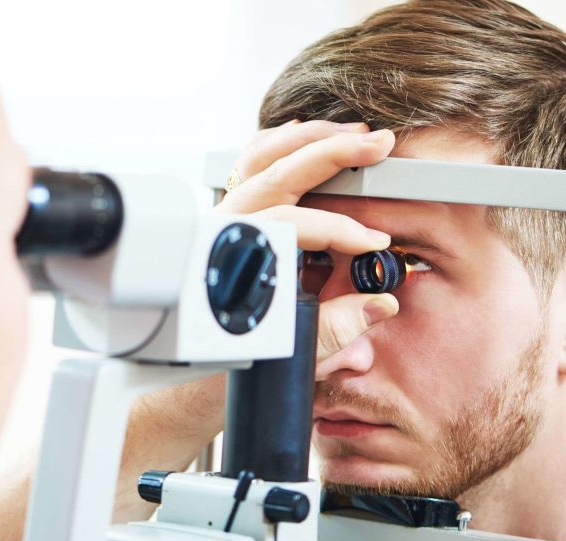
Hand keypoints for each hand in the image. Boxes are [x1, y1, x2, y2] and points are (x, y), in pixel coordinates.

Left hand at [218, 120, 400, 376]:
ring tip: (353, 135)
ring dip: (308, 141)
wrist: (184, 380)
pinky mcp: (224, 221)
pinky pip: (247, 169)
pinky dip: (279, 147)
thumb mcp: (284, 356)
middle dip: (331, 153)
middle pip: (274, 174)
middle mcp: (219, 234)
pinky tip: (305, 139)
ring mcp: (218, 222)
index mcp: (230, 264)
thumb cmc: (224, 371)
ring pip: (258, 160)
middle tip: (378, 144)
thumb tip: (381, 304)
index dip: (340, 230)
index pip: (291, 227)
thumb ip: (333, 330)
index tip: (376, 242)